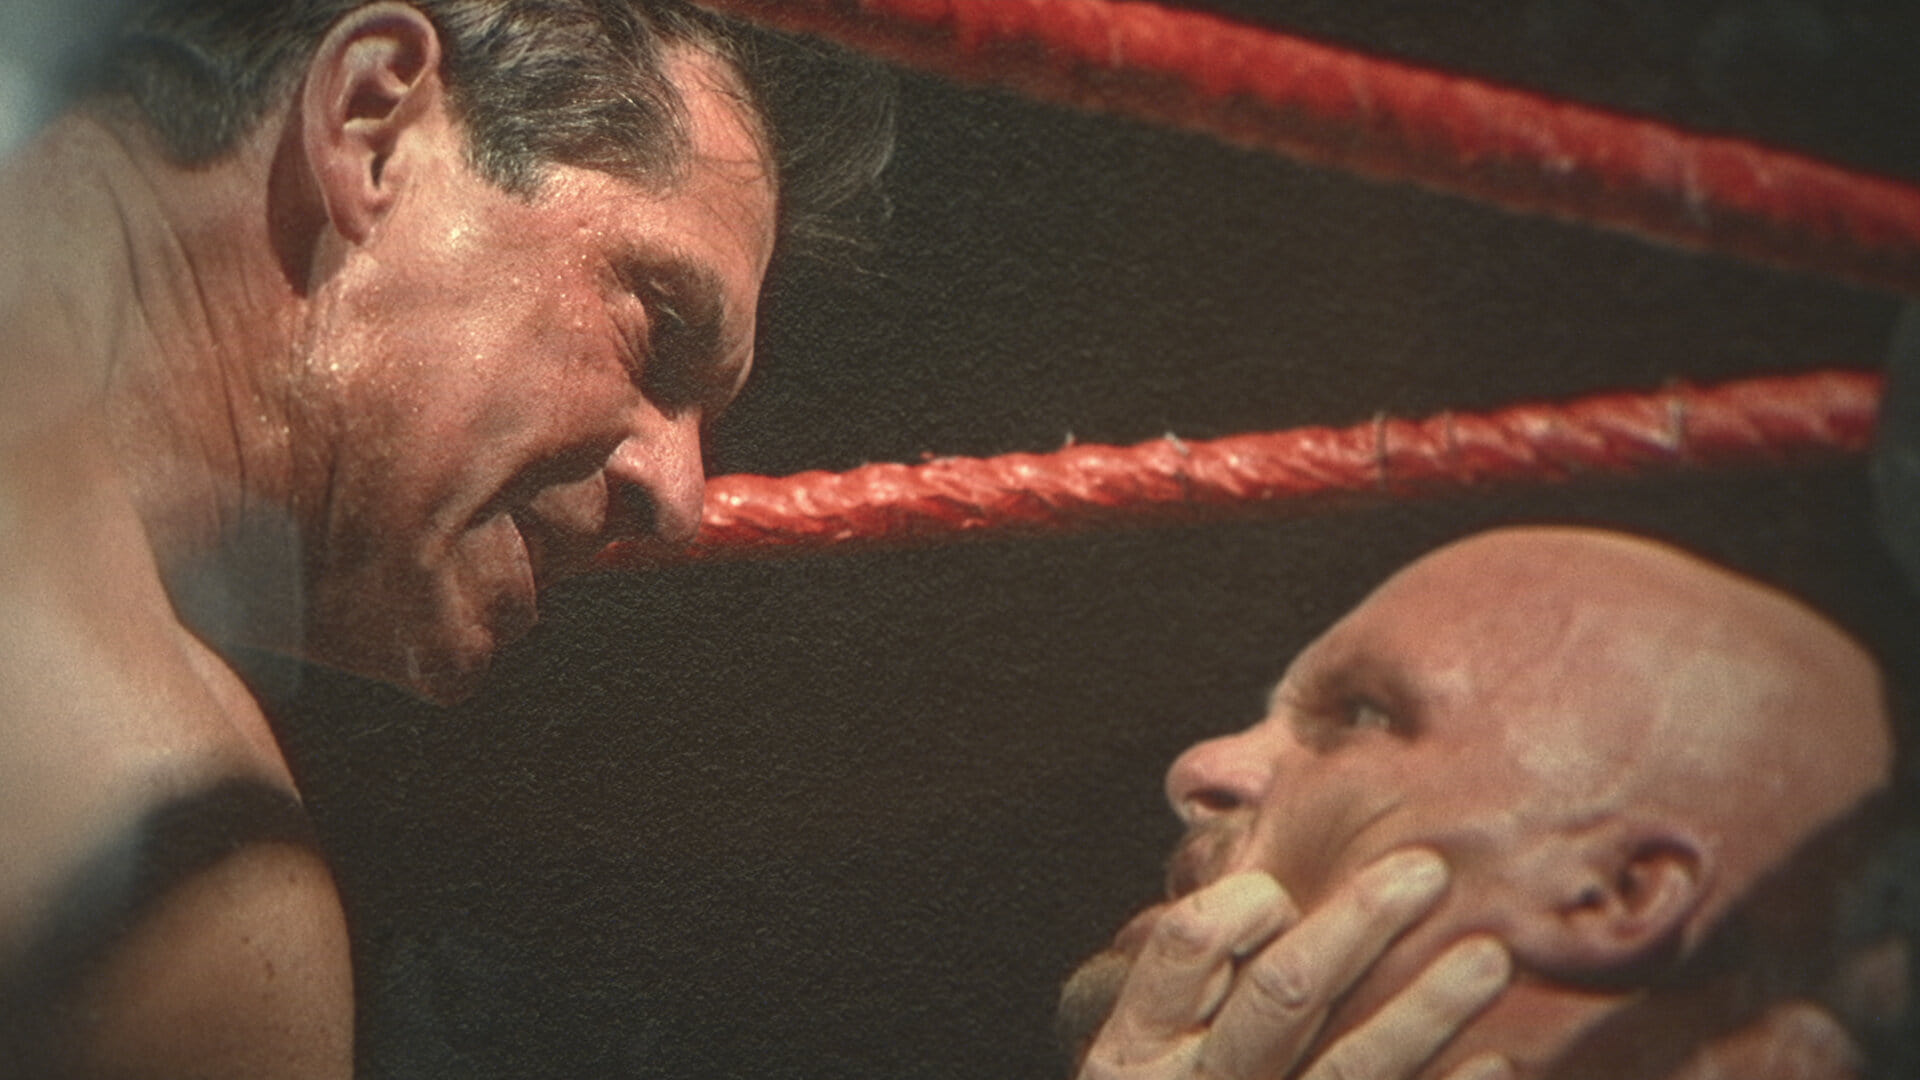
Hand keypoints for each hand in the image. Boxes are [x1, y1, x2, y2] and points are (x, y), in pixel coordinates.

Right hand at [1078, 849, 1511, 1079]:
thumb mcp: (1143, 1049)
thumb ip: (1189, 979)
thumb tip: (1270, 880)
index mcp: (1138, 1047)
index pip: (1192, 941)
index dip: (1248, 902)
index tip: (1291, 887)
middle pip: (1284, 992)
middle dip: (1361, 924)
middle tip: (1426, 872)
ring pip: (1350, 1066)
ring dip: (1427, 1009)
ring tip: (1487, 959)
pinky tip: (1497, 1063)